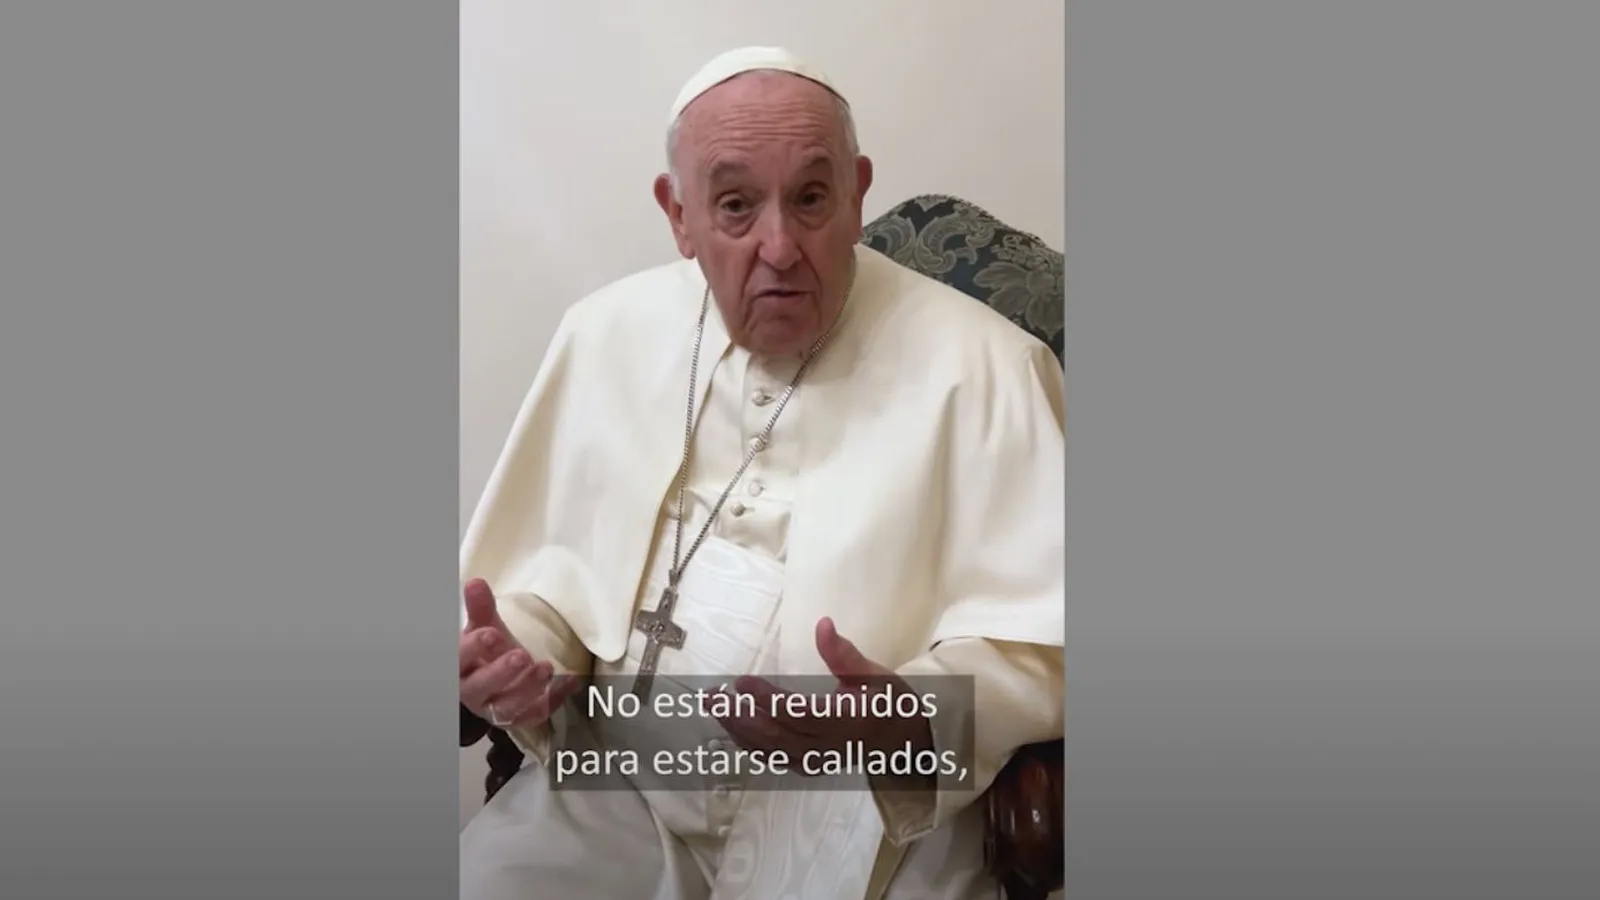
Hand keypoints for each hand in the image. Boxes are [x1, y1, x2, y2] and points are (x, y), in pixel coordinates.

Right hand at [459, 578, 580, 729]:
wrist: (495, 680)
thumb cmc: (487, 652)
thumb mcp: (483, 627)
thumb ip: (481, 608)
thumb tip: (476, 583)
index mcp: (460, 668)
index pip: (459, 660)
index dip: (473, 648)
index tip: (491, 633)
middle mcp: (473, 693)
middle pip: (481, 688)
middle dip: (501, 672)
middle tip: (522, 656)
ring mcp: (495, 710)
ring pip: (507, 707)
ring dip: (528, 689)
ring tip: (545, 668)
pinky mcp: (520, 719)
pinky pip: (536, 713)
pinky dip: (555, 697)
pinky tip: (570, 680)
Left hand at [712, 617, 934, 763]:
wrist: (904, 740)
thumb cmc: (890, 702)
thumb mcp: (874, 673)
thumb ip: (844, 654)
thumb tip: (822, 624)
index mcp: (846, 722)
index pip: (799, 714)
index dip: (767, 700)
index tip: (741, 681)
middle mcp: (828, 746)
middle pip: (776, 735)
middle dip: (740, 716)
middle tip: (713, 695)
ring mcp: (817, 760)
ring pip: (770, 750)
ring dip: (739, 730)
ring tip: (715, 706)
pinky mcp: (809, 765)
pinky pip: (774, 758)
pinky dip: (750, 744)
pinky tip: (733, 726)